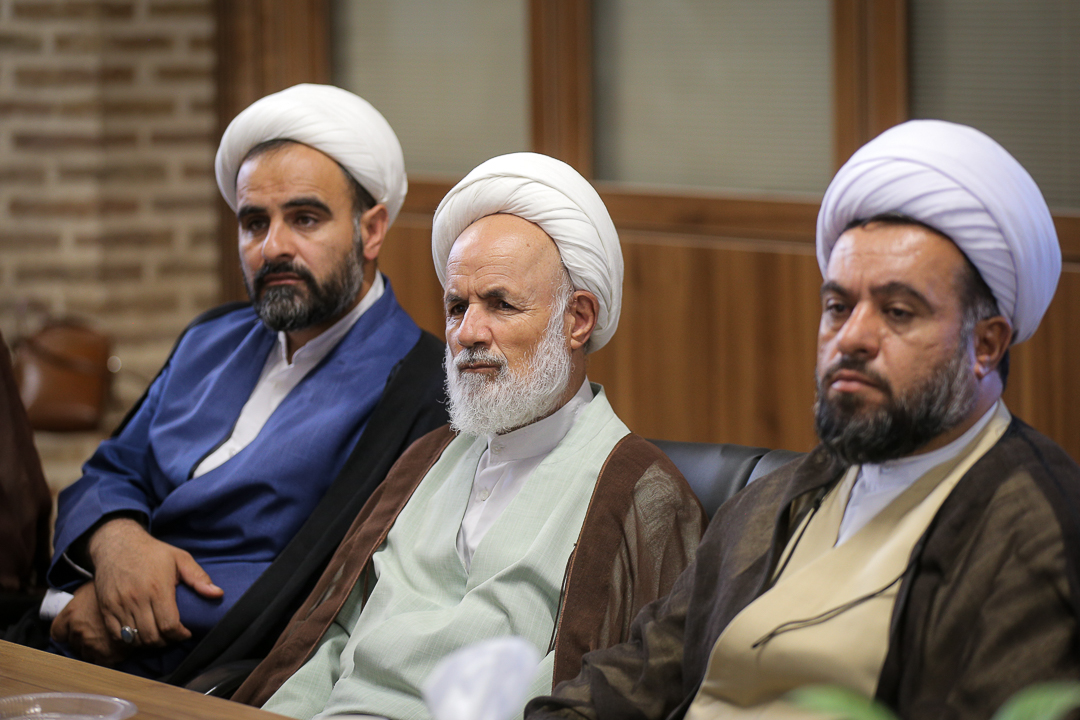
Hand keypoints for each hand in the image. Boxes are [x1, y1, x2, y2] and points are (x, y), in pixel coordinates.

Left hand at [51, 582, 128, 666]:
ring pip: (88, 654)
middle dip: (85, 639)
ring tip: (111, 639)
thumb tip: (80, 602)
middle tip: (100, 631)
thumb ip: (81, 599)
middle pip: (75, 643)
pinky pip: (102, 664)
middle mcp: (78, 629)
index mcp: (71, 613)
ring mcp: (92, 643)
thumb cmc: (120, 585)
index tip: (75, 630)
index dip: (66, 632)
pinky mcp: (107, 655)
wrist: (142, 594)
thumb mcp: (95, 587)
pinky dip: (109, 659)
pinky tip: (118, 650)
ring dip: (96, 649)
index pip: (58, 632)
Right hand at [87, 518, 223, 646]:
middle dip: (166, 641)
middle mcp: (136, 599)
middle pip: (151, 636)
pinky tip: (140, 634)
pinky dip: (129, 640)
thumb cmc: (152, 552)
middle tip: (173, 636)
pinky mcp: (106, 608)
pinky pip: (117, 635)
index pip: (169, 625)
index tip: (186, 633)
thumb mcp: (180, 558)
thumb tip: (217, 594)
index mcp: (157, 588)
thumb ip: (198, 578)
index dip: (179, 635)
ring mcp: (119, 605)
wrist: (117, 544)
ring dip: (148, 643)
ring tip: (158, 635)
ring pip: (134, 639)